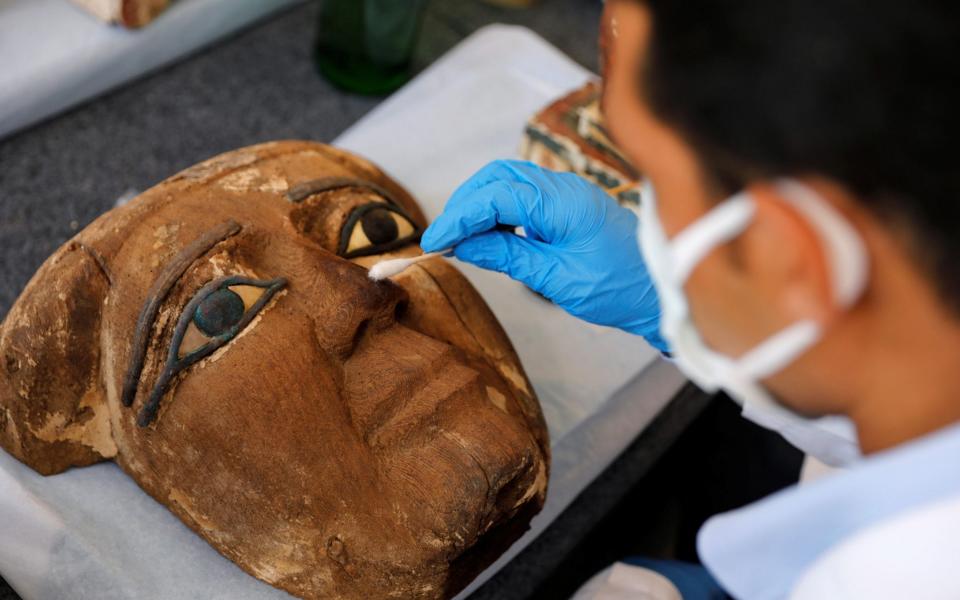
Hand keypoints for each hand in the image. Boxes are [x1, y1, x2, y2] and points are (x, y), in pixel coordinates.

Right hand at [420, 160, 667, 351]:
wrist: (661, 291)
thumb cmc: (619, 287)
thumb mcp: (557, 279)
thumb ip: (508, 256)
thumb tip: (464, 244)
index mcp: (563, 202)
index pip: (495, 195)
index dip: (459, 217)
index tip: (435, 242)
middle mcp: (564, 187)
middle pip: (498, 177)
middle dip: (465, 204)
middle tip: (444, 239)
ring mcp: (567, 193)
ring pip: (508, 182)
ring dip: (480, 206)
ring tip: (462, 240)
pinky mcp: (568, 205)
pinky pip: (524, 195)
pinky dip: (499, 211)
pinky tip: (490, 236)